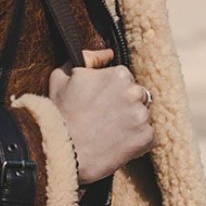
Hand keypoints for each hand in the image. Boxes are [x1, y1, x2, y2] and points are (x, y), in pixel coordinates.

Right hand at [49, 49, 154, 184]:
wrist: (62, 152)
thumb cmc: (58, 115)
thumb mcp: (61, 77)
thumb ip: (86, 58)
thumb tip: (107, 53)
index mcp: (118, 74)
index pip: (123, 79)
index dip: (110, 93)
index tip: (98, 105)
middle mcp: (134, 92)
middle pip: (136, 96)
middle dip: (123, 106)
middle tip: (103, 120)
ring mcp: (142, 115)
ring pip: (142, 116)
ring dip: (130, 124)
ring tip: (107, 135)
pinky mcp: (146, 138)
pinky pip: (147, 138)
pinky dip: (135, 143)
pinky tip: (116, 145)